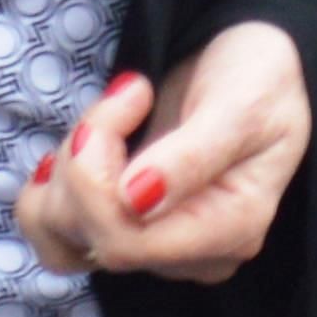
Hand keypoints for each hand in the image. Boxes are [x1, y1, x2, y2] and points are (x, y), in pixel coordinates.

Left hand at [16, 23, 308, 285]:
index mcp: (228, 231)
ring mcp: (152, 245)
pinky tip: (84, 141)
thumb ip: (192, 156)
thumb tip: (134, 202)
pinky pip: (56, 230)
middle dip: (86, 154)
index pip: (126, 242)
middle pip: (91, 235)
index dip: (97, 176)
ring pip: (61, 236)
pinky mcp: (122, 226)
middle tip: (129, 90)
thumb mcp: (242, 104)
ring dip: (67, 166)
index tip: (131, 92)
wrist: (256, 61)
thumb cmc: (263, 78)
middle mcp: (187, 255)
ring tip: (113, 112)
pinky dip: (53, 184)